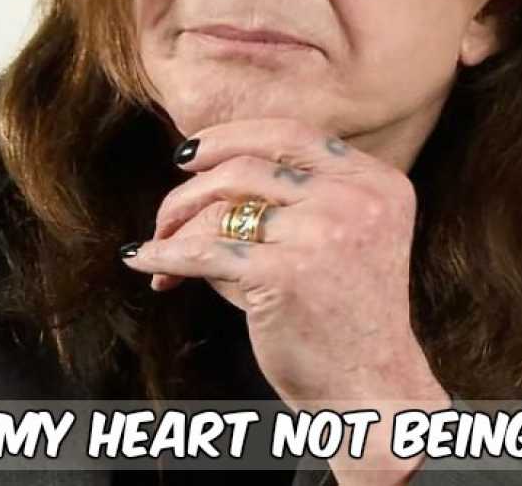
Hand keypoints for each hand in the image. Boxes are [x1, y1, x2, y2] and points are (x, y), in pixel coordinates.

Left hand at [118, 118, 449, 481]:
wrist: (370, 387)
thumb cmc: (346, 315)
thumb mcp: (346, 237)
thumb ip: (299, 197)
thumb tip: (205, 172)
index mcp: (375, 183)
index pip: (291, 135)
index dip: (231, 137)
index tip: (191, 155)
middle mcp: (354, 200)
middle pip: (246, 166)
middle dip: (191, 186)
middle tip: (166, 209)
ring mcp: (322, 234)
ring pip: (222, 207)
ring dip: (177, 224)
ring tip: (160, 244)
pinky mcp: (286, 274)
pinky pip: (205, 253)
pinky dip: (166, 255)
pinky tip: (146, 262)